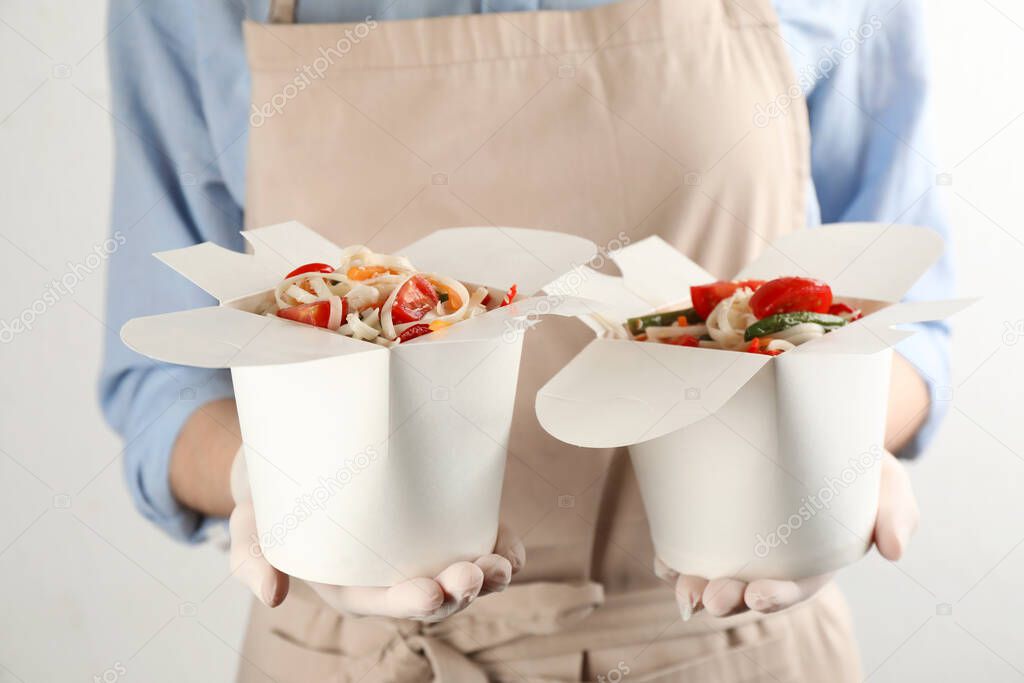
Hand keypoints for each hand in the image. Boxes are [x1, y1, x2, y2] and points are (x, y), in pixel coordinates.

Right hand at [228, 449, 524, 620]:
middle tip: (476, 573)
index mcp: (350, 586)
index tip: (431, 592)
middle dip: (459, 591)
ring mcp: (420, 551)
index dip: (409, 603)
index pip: (383, 603)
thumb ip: (251, 560)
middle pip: (433, 596)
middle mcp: (390, 576)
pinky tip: (512, 550)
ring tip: (504, 565)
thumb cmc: (274, 501)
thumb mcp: (251, 528)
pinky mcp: (441, 523)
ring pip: (461, 577)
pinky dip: (499, 549)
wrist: (296, 463)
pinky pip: (476, 544)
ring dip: (487, 577)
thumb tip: (271, 596)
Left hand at [655, 450, 918, 618]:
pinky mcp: (715, 517)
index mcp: (815, 557)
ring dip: (695, 587)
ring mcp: (740, 539)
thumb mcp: (886, 480)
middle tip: (711, 597)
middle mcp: (773, 556)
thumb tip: (895, 551)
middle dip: (727, 599)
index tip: (760, 595)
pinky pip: (689, 544)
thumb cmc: (856, 461)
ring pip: (713, 573)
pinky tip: (664, 563)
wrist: (821, 424)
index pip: (795, 586)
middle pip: (747, 588)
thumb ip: (896, 511)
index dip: (778, 596)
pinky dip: (674, 559)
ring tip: (680, 585)